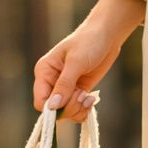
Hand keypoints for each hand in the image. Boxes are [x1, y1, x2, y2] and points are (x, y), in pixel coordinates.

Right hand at [32, 0, 146, 122]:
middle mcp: (51, 82)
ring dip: (78, 109)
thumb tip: (52, 106)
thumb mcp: (76, 62)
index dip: (53, 109)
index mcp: (44, 72)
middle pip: (54, 110)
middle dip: (70, 107)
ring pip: (66, 112)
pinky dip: (84, 109)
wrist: (106, 36)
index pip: (40, 101)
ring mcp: (65, 88)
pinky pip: (76, 110)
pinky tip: (91, 98)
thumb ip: (64, 85)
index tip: (69, 103)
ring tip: (88, 97)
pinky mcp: (78, 91)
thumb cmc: (88, 42)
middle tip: (82, 95)